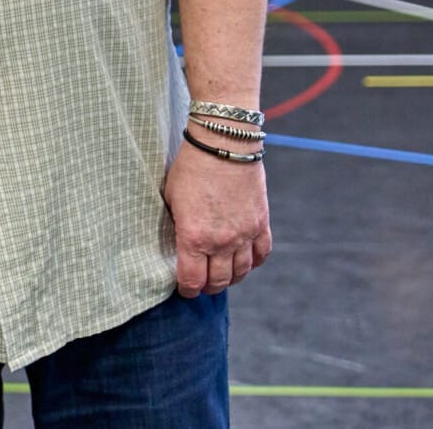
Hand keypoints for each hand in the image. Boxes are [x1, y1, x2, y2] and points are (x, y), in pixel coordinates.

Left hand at [163, 142, 271, 297]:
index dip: (187, 289)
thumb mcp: (171, 197)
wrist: (224, 144)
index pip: (192, 280)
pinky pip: (261, 255)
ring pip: (240, 272)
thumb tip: (178, 242)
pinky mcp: (261, 223)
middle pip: (218, 281)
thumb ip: (177, 224)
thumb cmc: (190, 167)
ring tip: (221, 275)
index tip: (184, 289)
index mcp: (194, 237)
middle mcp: (221, 242)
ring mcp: (244, 234)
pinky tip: (244, 262)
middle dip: (207, 287)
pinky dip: (253, 263)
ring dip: (230, 279)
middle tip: (201, 285)